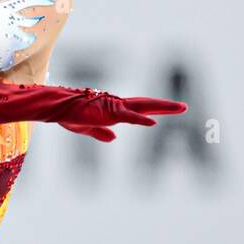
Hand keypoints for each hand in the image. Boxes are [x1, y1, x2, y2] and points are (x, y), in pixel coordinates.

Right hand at [58, 91, 186, 141]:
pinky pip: (128, 116)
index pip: (141, 110)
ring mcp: (116, 108)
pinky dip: (141, 119)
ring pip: (144, 107)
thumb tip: (113, 138)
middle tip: (184, 107)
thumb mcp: (89, 128)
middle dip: (166, 106)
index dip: (156, 110)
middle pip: (148, 105)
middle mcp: (119, 107)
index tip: (170, 110)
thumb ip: (102, 133)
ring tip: (180, 108)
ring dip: (163, 107)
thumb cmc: (71, 115)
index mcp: (116, 110)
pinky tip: (153, 122)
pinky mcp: (109, 113)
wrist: (59, 109)